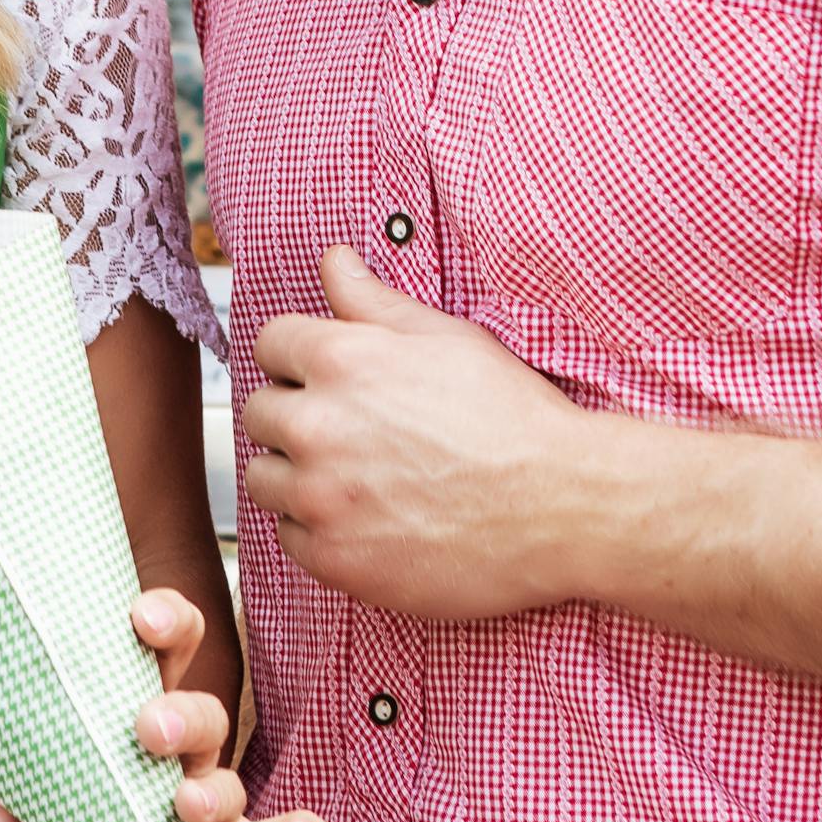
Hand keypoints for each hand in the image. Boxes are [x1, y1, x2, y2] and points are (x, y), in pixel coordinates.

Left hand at [0, 589, 326, 821]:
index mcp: (124, 726)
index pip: (154, 659)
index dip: (161, 626)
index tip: (142, 617)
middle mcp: (176, 759)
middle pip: (198, 711)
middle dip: (181, 713)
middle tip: (149, 728)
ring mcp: (207, 811)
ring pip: (226, 780)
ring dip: (212, 790)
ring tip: (187, 805)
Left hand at [242, 247, 592, 620]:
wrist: (561, 506)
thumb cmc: (511, 417)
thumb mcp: (446, 338)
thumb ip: (374, 301)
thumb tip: (333, 261)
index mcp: (340, 360)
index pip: (270, 344)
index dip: (301, 357)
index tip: (329, 378)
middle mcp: (317, 427)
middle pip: (259, 412)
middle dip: (296, 414)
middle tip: (352, 431)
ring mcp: (321, 498)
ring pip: (265, 478)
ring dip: (297, 473)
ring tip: (357, 476)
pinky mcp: (335, 559)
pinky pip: (290, 537)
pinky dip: (318, 528)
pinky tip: (367, 518)